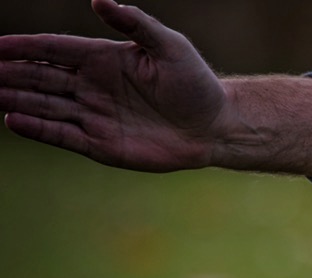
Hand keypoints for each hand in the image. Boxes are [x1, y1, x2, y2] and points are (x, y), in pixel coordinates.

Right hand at [0, 0, 226, 170]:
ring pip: (45, 105)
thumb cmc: (195, 82)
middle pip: (41, 77)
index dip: (23, 46)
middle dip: (10, 73)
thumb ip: (134, 23)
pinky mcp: (101, 144)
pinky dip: (38, 129)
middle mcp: (92, 86)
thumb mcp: (170, 46)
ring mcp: (94, 115)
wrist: (215, 126)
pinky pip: (63, 135)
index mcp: (103, 58)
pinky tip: (14, 121)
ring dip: (16, 100)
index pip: (53, 49)